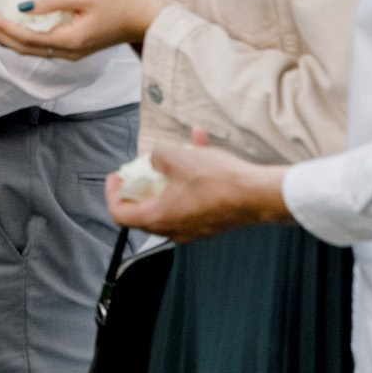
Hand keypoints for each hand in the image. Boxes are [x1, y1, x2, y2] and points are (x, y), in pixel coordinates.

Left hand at [0, 0, 157, 62]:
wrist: (148, 17)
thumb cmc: (119, 1)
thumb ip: (51, 0)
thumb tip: (20, 5)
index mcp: (68, 41)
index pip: (23, 36)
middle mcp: (66, 52)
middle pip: (20, 46)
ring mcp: (69, 52)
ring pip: (27, 48)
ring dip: (2, 34)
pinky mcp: (72, 46)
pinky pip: (38, 44)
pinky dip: (18, 35)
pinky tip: (7, 25)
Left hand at [108, 129, 292, 241]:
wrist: (259, 194)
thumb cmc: (216, 180)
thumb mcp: (174, 157)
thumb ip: (156, 157)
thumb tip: (157, 161)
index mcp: (159, 218)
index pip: (120, 215)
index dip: (112, 194)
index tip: (116, 177)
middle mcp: (175, 229)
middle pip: (144, 211)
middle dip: (140, 186)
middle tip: (140, 169)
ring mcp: (196, 227)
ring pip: (171, 200)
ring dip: (169, 175)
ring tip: (176, 149)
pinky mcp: (214, 220)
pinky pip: (195, 197)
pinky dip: (192, 176)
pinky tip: (200, 143)